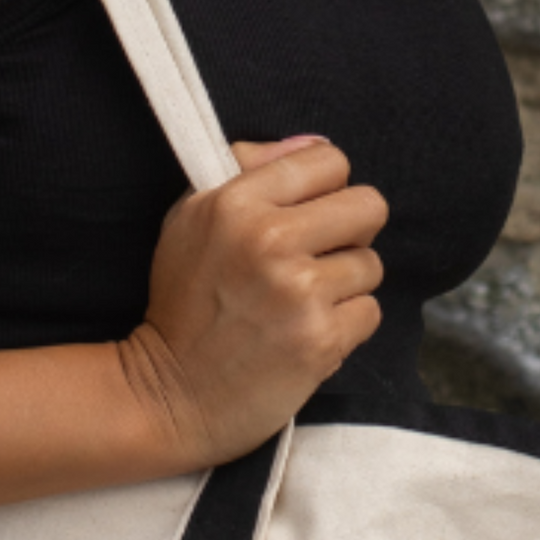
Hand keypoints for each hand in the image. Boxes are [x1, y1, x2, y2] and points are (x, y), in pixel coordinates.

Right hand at [120, 136, 387, 467]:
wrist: (169, 396)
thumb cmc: (182, 305)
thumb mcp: (190, 221)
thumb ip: (247, 172)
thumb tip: (311, 143)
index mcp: (235, 203)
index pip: (328, 160)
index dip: (325, 188)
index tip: (308, 213)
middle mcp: (270, 241)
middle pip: (369, 206)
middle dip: (350, 231)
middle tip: (318, 257)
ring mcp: (299, 293)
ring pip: (370, 264)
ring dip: (344, 285)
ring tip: (302, 303)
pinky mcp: (322, 341)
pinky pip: (370, 312)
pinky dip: (345, 325)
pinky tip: (307, 334)